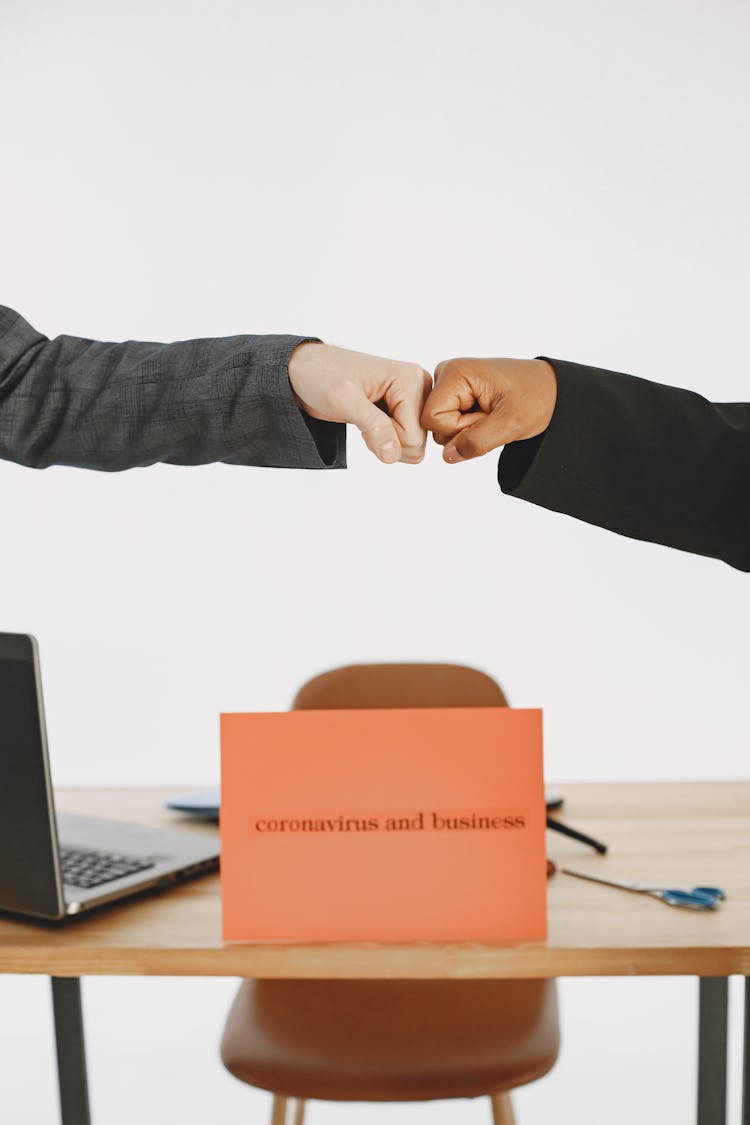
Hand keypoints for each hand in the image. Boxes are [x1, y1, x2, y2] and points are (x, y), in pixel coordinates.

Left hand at [288, 342, 431, 463]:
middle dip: (387, 440)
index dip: (385, 437)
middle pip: (417, 443)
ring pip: (412, 446)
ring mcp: (413, 400)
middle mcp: (419, 388)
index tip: (361, 415)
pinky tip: (370, 419)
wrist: (306, 371)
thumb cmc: (321, 375)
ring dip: (385, 440)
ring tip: (365, 416)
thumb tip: (393, 454)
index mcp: (411, 379)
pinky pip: (404, 443)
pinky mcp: (404, 409)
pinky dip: (384, 439)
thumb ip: (373, 426)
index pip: (414, 436)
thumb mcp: (343, 400)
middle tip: (362, 416)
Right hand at [421, 357, 557, 461]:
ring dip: (468, 429)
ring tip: (492, 414)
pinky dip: (470, 426)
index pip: (432, 419)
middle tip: (493, 415)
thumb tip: (447, 456)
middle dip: (464, 429)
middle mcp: (446, 373)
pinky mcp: (456, 392)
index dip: (459, 428)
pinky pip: (450, 423)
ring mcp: (450, 383)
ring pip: (442, 427)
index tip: (487, 416)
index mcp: (454, 373)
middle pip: (435, 424)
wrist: (551, 388)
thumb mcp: (509, 424)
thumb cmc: (535, 397)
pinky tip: (487, 415)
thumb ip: (476, 442)